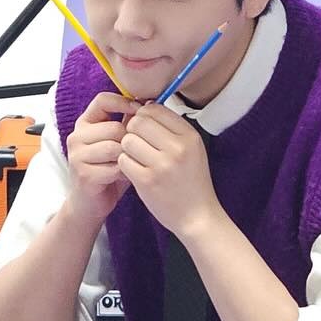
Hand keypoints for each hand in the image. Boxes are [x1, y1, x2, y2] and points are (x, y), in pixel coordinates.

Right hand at [64, 91, 137, 220]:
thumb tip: (149, 104)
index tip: (140, 111)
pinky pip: (114, 167)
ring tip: (128, 164)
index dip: (124, 103)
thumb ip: (127, 124)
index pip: (103, 100)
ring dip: (127, 158)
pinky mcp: (83, 174)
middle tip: (135, 152)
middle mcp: (77, 136)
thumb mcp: (118, 143)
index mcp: (85, 123)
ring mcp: (77, 155)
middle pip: (113, 127)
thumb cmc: (108, 170)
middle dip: (130, 140)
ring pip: (114, 147)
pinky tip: (123, 177)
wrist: (90, 204)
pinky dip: (123, 173)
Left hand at [116, 103, 220, 242]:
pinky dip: (125, 164)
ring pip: (128, 140)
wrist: (197, 216)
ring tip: (137, 158)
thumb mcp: (192, 148)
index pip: (155, 109)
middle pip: (138, 122)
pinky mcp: (147, 181)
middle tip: (138, 143)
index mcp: (190, 136)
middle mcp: (177, 148)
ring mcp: (162, 165)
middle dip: (133, 130)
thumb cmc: (192, 180)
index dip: (144, 115)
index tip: (145, 127)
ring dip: (128, 148)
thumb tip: (144, 104)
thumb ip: (171, 127)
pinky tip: (135, 170)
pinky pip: (123, 160)